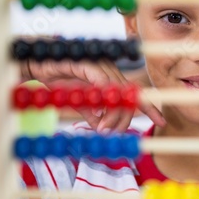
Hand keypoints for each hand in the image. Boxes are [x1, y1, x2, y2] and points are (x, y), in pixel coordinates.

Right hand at [21, 59, 165, 132]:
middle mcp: (111, 70)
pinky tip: (99, 117)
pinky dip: (105, 104)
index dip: (149, 107)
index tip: (162, 121)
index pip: (135, 93)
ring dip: (114, 117)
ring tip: (104, 130)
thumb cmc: (57, 80)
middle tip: (112, 135)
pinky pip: (105, 87)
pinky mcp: (91, 65)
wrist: (37, 64)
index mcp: (111, 77)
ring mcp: (102, 66)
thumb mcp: (79, 102)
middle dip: (126, 120)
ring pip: (120, 95)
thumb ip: (93, 113)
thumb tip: (103, 129)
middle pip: (130, 97)